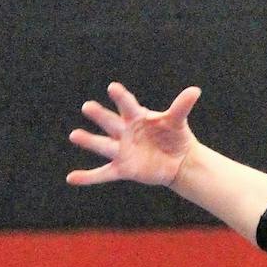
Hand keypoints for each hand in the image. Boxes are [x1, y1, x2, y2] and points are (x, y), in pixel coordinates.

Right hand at [67, 81, 201, 188]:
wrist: (178, 160)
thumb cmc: (173, 135)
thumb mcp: (177, 121)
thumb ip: (181, 106)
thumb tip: (195, 90)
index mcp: (136, 116)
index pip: (127, 105)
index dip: (121, 97)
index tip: (113, 88)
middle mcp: (124, 131)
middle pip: (110, 122)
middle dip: (100, 116)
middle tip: (88, 107)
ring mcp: (122, 150)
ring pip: (103, 145)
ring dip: (89, 141)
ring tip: (75, 136)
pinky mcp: (124, 168)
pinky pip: (104, 174)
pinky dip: (88, 177)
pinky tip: (72, 178)